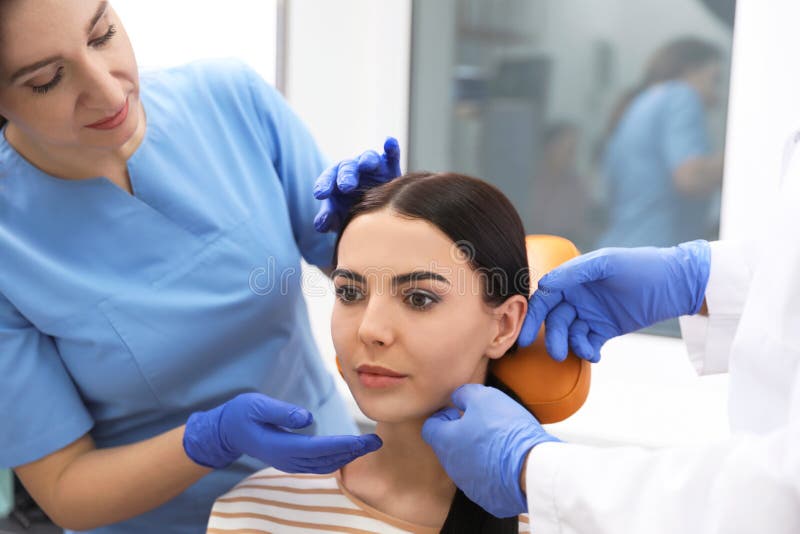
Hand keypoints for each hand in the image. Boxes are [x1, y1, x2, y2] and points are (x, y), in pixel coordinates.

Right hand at [183, 393, 381, 472]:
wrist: (225, 432)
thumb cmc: (240, 414)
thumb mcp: (256, 406)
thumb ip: (281, 412)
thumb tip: (307, 418)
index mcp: (280, 446)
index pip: (317, 449)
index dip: (341, 445)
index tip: (362, 441)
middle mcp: (287, 459)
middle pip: (325, 459)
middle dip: (352, 451)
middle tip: (375, 442)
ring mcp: (289, 462)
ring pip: (324, 464)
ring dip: (347, 456)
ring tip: (367, 446)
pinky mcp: (291, 459)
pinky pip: (318, 463)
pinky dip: (336, 457)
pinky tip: (348, 450)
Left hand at [313, 137, 401, 232]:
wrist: (378, 212)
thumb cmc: (353, 212)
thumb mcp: (340, 218)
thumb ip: (328, 219)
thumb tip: (321, 225)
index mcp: (336, 180)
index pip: (328, 179)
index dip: (324, 185)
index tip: (320, 194)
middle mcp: (353, 170)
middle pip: (347, 168)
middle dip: (346, 176)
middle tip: (345, 187)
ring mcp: (372, 167)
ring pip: (368, 158)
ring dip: (367, 160)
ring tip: (366, 165)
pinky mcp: (390, 167)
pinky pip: (391, 155)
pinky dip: (391, 147)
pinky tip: (389, 142)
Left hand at [422, 384, 558, 517]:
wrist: (531, 469)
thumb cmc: (505, 430)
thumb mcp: (484, 398)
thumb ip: (465, 395)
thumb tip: (458, 398)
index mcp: (446, 441)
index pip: (430, 428)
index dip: (443, 417)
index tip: (459, 413)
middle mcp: (451, 466)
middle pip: (447, 447)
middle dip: (460, 435)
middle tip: (482, 426)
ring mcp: (467, 484)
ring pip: (464, 465)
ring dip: (475, 454)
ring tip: (497, 444)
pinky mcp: (485, 498)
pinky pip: (482, 481)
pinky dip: (489, 472)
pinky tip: (506, 463)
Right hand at [518, 239, 710, 361]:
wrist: (676, 283)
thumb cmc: (640, 266)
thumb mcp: (606, 263)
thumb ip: (574, 273)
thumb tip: (544, 285)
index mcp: (573, 278)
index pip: (546, 298)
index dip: (533, 317)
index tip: (526, 337)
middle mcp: (578, 296)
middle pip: (555, 320)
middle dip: (554, 337)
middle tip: (556, 354)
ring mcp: (591, 313)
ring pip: (571, 334)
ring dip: (572, 345)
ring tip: (583, 352)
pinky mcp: (605, 329)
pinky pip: (588, 343)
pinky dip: (588, 351)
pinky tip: (595, 354)